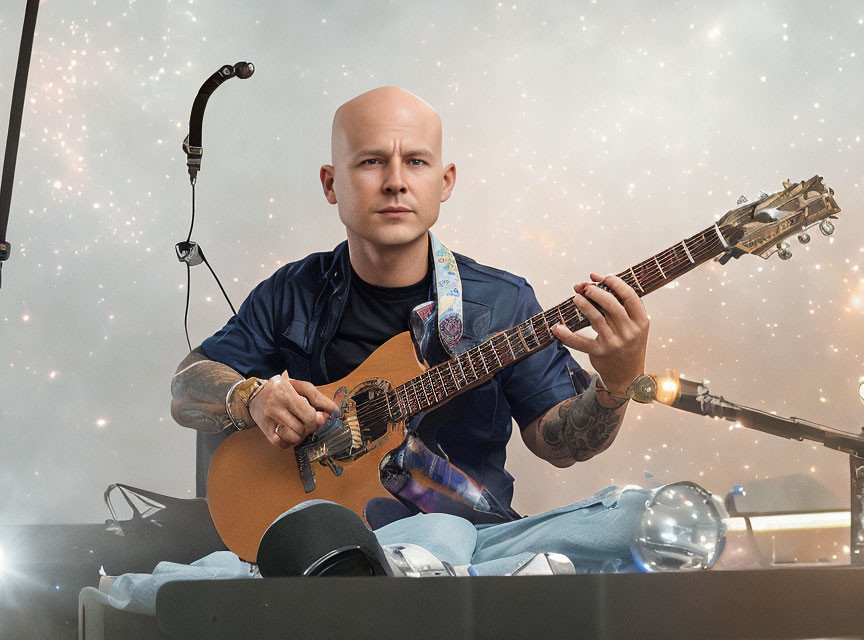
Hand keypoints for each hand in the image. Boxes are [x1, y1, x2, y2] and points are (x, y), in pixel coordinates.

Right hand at [249, 371, 338, 448]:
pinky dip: (289, 441)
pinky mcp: (265, 429)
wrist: (254, 393)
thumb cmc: (280, 388)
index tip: (324, 417)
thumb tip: (332, 410)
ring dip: (301, 435)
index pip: (309, 414)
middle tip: (311, 422)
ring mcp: (269, 419)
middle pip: (303, 427)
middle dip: (311, 427)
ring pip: (294, 437)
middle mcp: (275, 405)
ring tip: (300, 426)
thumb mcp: (299, 385)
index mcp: (285, 392)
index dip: (320, 419)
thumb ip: (316, 397)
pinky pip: (281, 443)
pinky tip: (290, 433)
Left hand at [551, 273, 648, 395]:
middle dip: (596, 292)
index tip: (603, 277)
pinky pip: (580, 342)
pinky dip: (567, 334)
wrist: (628, 377)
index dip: (615, 283)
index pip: (630, 296)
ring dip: (583, 305)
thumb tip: (594, 282)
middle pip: (612, 305)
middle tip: (585, 287)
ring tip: (575, 297)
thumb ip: (619, 306)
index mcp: (641, 322)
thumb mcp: (633, 326)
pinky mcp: (599, 353)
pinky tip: (557, 327)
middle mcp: (629, 332)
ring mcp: (614, 343)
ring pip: (596, 318)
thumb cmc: (628, 345)